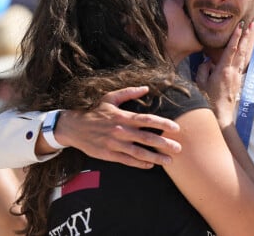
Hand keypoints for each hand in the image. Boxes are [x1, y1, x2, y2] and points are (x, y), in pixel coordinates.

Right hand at [56, 86, 181, 168]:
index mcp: (123, 116)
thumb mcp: (110, 98)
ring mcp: (115, 144)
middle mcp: (121, 131)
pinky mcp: (109, 154)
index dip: (163, 124)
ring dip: (155, 157)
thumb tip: (146, 88)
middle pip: (147, 138)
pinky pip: (127, 160)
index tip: (176, 128)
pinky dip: (140, 163)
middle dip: (164, 143)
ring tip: (169, 161)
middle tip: (179, 148)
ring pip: (139, 152)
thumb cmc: (95, 112)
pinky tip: (150, 165)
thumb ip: (129, 93)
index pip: (147, 120)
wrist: (74, 127)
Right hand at [196, 22, 250, 125]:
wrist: (221, 115)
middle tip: (250, 22)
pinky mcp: (238, 80)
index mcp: (223, 71)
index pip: (231, 50)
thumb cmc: (208, 100)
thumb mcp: (200, 84)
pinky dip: (244, 52)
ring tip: (251, 31)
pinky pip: (242, 62)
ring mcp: (237, 76)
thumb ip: (203, 69)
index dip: (236, 37)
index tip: (239, 26)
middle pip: (241, 50)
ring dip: (247, 42)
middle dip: (246, 35)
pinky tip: (245, 47)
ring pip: (244, 55)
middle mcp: (233, 71)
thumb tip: (207, 60)